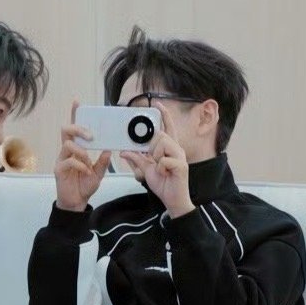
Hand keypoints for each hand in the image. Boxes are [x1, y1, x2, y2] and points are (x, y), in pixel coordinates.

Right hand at [54, 100, 111, 211]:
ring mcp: (61, 160)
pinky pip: (69, 161)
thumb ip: (103, 161)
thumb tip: (109, 149)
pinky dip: (80, 164)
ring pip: (67, 144)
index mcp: (76, 149)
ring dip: (81, 150)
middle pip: (66, 131)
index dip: (74, 115)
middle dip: (78, 129)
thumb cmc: (84, 186)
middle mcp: (66, 152)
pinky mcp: (59, 170)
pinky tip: (86, 171)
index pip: (74, 129)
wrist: (77, 203)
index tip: (77, 103)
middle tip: (91, 136)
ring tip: (88, 160)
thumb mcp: (99, 173)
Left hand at [120, 102, 193, 218]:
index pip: (167, 127)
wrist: (172, 200)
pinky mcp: (181, 166)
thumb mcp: (145, 170)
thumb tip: (124, 151)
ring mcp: (180, 157)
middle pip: (160, 135)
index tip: (158, 104)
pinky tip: (165, 174)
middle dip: (152, 148)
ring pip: (162, 144)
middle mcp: (177, 149)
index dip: (164, 115)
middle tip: (154, 161)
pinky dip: (160, 169)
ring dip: (156, 158)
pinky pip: (164, 160)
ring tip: (160, 168)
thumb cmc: (163, 183)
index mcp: (169, 148)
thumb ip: (137, 158)